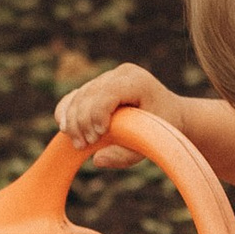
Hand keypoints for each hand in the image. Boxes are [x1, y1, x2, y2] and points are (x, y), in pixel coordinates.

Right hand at [55, 60, 180, 167]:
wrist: (170, 113)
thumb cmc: (164, 129)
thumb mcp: (152, 144)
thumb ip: (126, 155)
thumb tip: (96, 160)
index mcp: (137, 81)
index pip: (108, 93)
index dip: (97, 113)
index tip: (98, 136)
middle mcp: (121, 74)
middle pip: (89, 94)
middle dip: (81, 121)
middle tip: (84, 146)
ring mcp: (108, 76)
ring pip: (79, 95)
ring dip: (72, 121)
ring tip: (78, 144)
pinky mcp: (98, 84)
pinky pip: (76, 95)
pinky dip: (66, 110)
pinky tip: (64, 127)